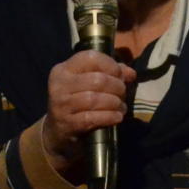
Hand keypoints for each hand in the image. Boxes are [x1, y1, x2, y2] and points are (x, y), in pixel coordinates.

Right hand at [42, 50, 135, 181]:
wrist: (57, 131)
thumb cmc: (77, 102)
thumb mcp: (87, 83)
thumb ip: (109, 73)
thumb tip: (130, 73)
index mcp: (64, 70)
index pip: (91, 57)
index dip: (111, 65)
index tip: (120, 75)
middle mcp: (60, 85)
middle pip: (97, 80)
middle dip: (117, 87)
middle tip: (123, 93)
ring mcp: (61, 105)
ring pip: (95, 99)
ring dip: (115, 103)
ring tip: (121, 107)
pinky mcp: (68, 123)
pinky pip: (93, 118)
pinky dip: (109, 117)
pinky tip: (117, 117)